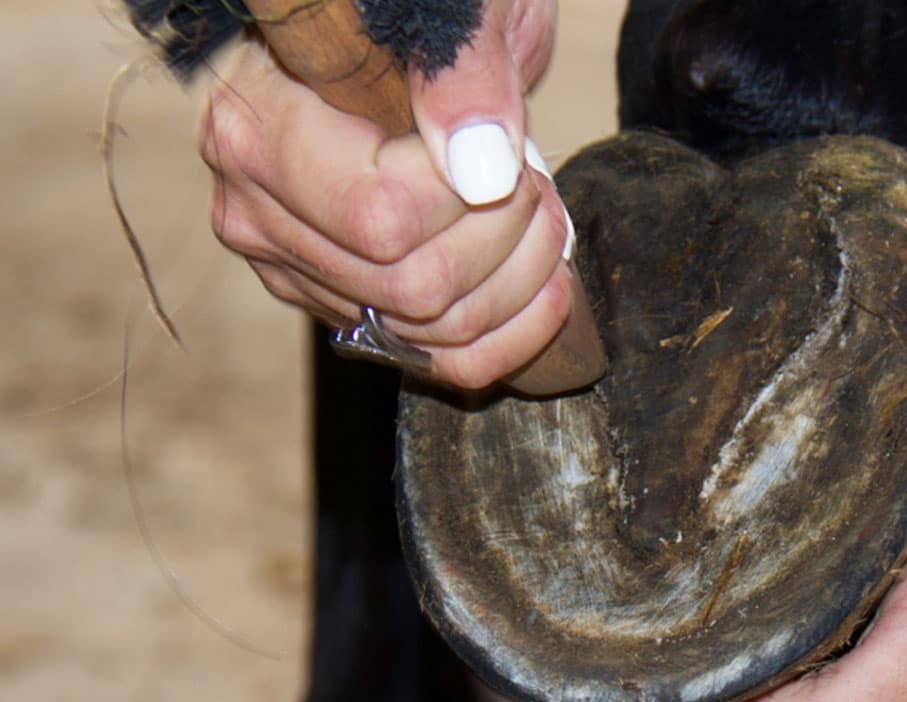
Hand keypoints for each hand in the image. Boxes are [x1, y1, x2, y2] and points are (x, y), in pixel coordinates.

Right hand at [199, 1, 575, 388]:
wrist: (400, 34)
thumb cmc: (423, 14)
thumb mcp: (454, 10)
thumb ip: (464, 71)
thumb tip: (480, 165)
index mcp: (259, 125)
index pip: (383, 215)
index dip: (475, 194)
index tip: (505, 144)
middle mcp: (258, 208)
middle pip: (410, 284)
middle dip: (507, 237)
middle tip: (533, 179)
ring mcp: (294, 265)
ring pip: (428, 328)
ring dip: (518, 281)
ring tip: (542, 215)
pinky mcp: (339, 303)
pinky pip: (433, 360)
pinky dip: (508, 335)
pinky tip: (547, 289)